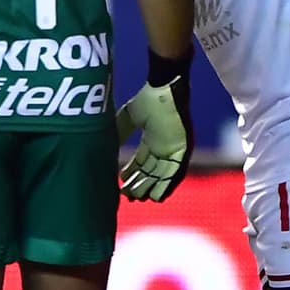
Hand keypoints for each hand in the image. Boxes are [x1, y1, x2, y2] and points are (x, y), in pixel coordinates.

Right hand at [117, 77, 192, 202]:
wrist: (164, 90)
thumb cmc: (147, 99)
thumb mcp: (129, 118)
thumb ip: (120, 131)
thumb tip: (105, 145)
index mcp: (152, 139)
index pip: (141, 161)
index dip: (131, 174)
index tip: (121, 185)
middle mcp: (164, 147)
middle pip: (150, 170)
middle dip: (139, 184)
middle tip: (127, 196)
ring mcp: (174, 149)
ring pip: (162, 174)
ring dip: (151, 187)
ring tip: (140, 199)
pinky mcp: (184, 150)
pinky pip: (176, 171)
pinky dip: (167, 185)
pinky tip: (158, 197)